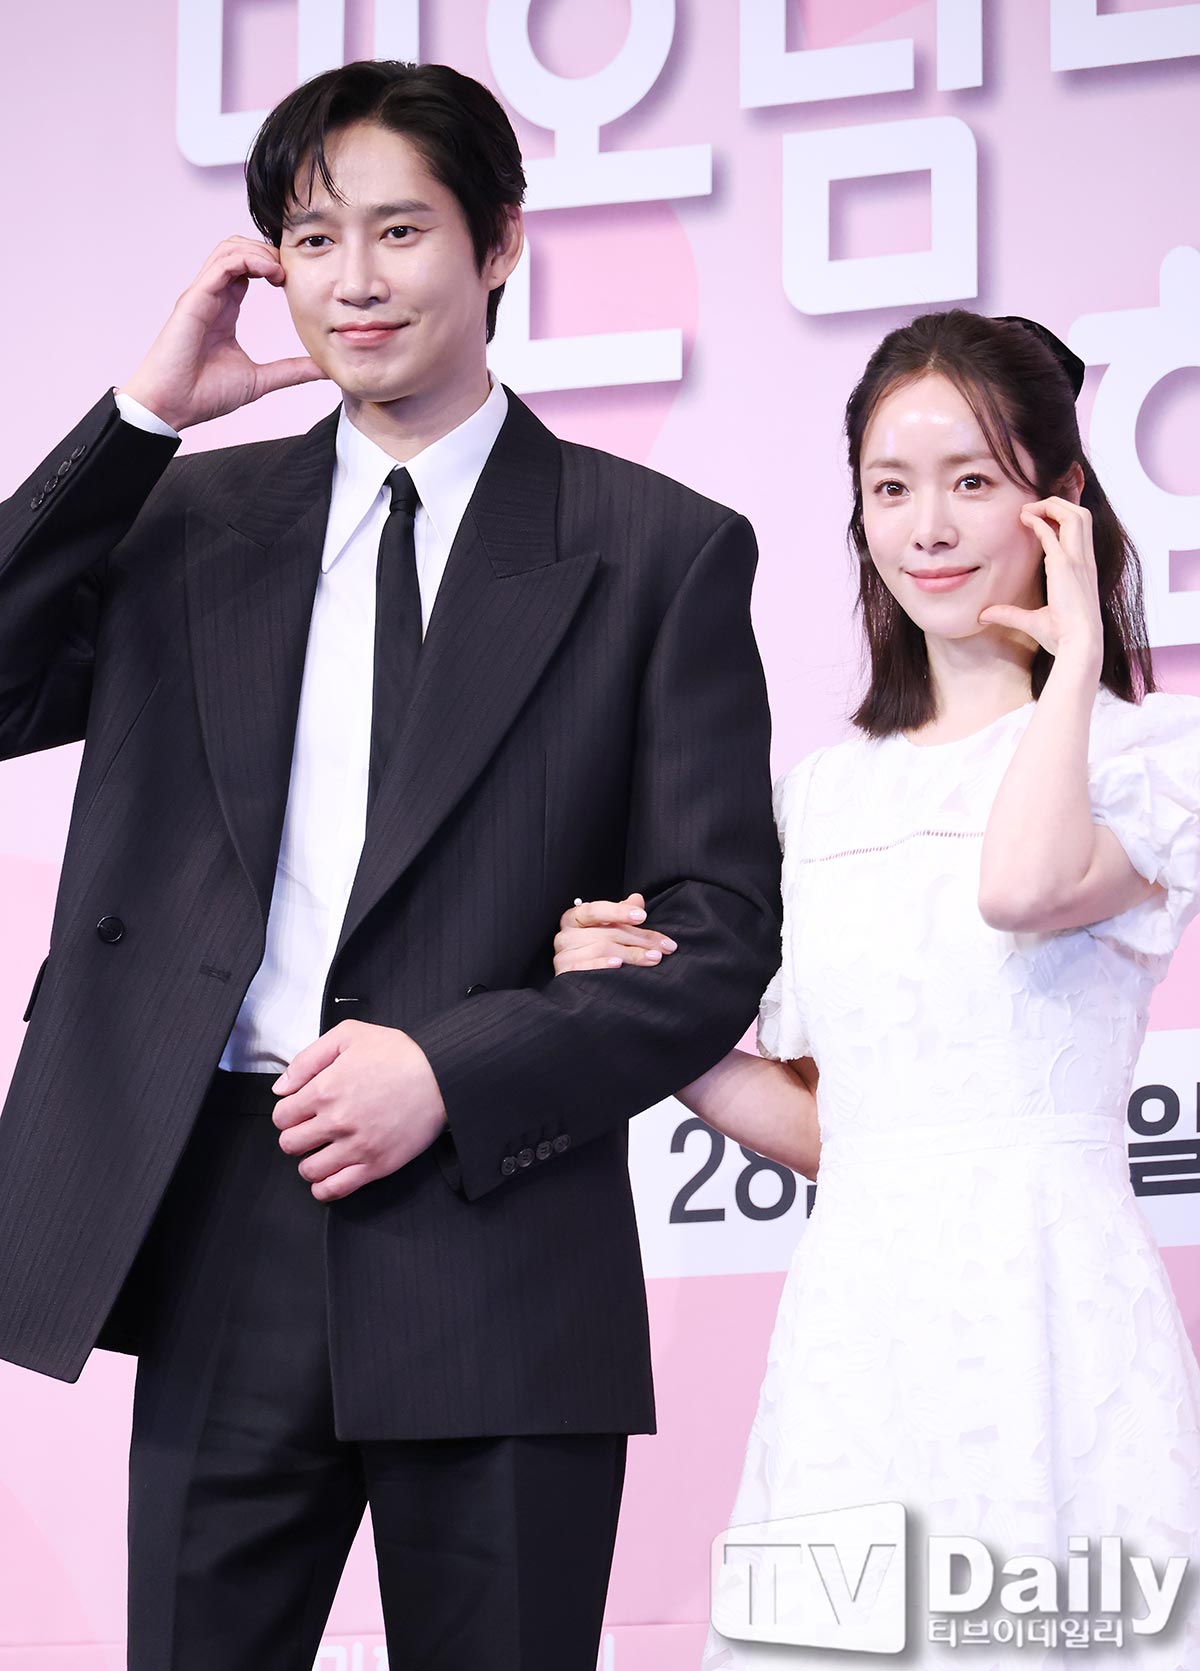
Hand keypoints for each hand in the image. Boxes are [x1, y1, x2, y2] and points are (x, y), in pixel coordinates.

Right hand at [121, 236, 325, 430]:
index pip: (247, 270)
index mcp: (225, 310)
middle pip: (238, 250)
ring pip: (229, 250)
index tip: (296, 281)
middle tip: (292, 270)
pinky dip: (247, 260)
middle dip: (268, 251)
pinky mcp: (194, 300)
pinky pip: (222, 265)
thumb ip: (291, 371)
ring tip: (281, 270)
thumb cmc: (203, 394)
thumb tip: (322, 369)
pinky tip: (270, 273)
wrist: (172, 407)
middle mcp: (212, 297)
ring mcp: (202, 296)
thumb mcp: (260, 380)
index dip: (273, 266)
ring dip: (259, 251)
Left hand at [271, 1021, 446, 1201]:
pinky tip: (328, 1175)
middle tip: (310, 1129)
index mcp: (325, 1089)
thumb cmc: (401, 1054)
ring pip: (308, 1170)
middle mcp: (336, 1122)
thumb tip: (281, 1087)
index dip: (288, 1113)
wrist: (443, 1075)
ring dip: (309, 1161)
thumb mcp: (350, 1035)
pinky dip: (324, 1187)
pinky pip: (335, 1189)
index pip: (281, 1116)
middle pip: (290, 1144)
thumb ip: (308, 1059)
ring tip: (321, 1151)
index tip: (299, 1111)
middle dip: (295, 1136)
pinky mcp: (376, 1165)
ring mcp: (356, 1147)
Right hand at [552, 891, 677, 974]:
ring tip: (653, 958)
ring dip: (631, 954)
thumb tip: (638, 899)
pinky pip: (584, 967)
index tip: (642, 916)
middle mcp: (566, 934)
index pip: (597, 910)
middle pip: (607, 933)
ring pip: (601, 949)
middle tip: (663, 947)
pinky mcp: (565, 972)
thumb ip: (621, 913)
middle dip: (639, 939)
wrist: (573, 981)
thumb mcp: (606, 928)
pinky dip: (602, 965)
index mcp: (575, 917)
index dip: (620, 911)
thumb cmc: (590, 948)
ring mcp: (563, 954)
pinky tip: (618, 965)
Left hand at [978, 496, 1102, 674]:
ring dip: (1051, 506)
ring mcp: (1076, 560)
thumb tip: (984, 615)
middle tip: (1033, 507)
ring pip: (1074, 515)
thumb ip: (1009, 614)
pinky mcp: (1064, 565)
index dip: (1061, 519)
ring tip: (1028, 508)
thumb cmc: (1062, 636)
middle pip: (1081, 515)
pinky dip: (1038, 520)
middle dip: (1059, 504)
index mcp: (1084, 570)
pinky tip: (1023, 518)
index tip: (1038, 518)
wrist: (1079, 644)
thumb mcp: (1033, 621)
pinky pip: (1052, 532)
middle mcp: (1083, 560)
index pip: (1079, 531)